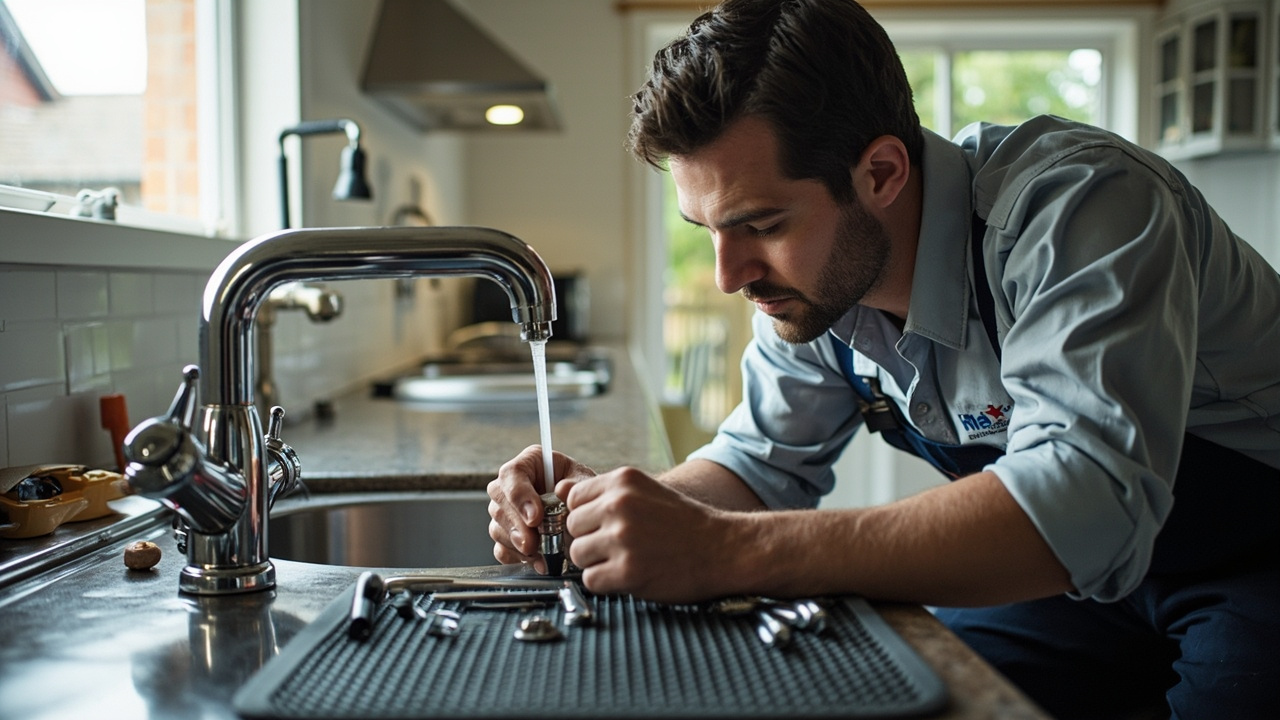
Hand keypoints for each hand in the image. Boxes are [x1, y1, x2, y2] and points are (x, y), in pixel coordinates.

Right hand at [487, 445, 593, 573]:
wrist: (587, 511)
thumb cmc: (582, 490)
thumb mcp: (584, 481)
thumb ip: (577, 485)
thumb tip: (562, 490)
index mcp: (529, 463)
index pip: (512, 474)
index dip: (520, 497)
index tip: (535, 518)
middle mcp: (511, 485)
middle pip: (500, 504)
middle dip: (516, 527)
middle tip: (532, 544)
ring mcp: (506, 510)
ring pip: (497, 527)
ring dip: (517, 545)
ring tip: (541, 555)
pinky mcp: (507, 534)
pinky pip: (500, 548)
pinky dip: (517, 558)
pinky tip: (537, 561)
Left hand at [565, 467, 735, 602]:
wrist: (724, 549)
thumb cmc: (685, 523)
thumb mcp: (647, 492)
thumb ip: (605, 492)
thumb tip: (561, 490)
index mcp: (623, 481)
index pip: (574, 497)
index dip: (587, 515)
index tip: (605, 525)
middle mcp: (620, 505)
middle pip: (572, 527)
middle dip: (590, 539)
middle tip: (619, 546)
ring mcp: (623, 539)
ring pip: (578, 554)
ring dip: (597, 562)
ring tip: (626, 560)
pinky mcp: (627, 571)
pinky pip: (591, 580)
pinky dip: (607, 583)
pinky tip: (630, 575)